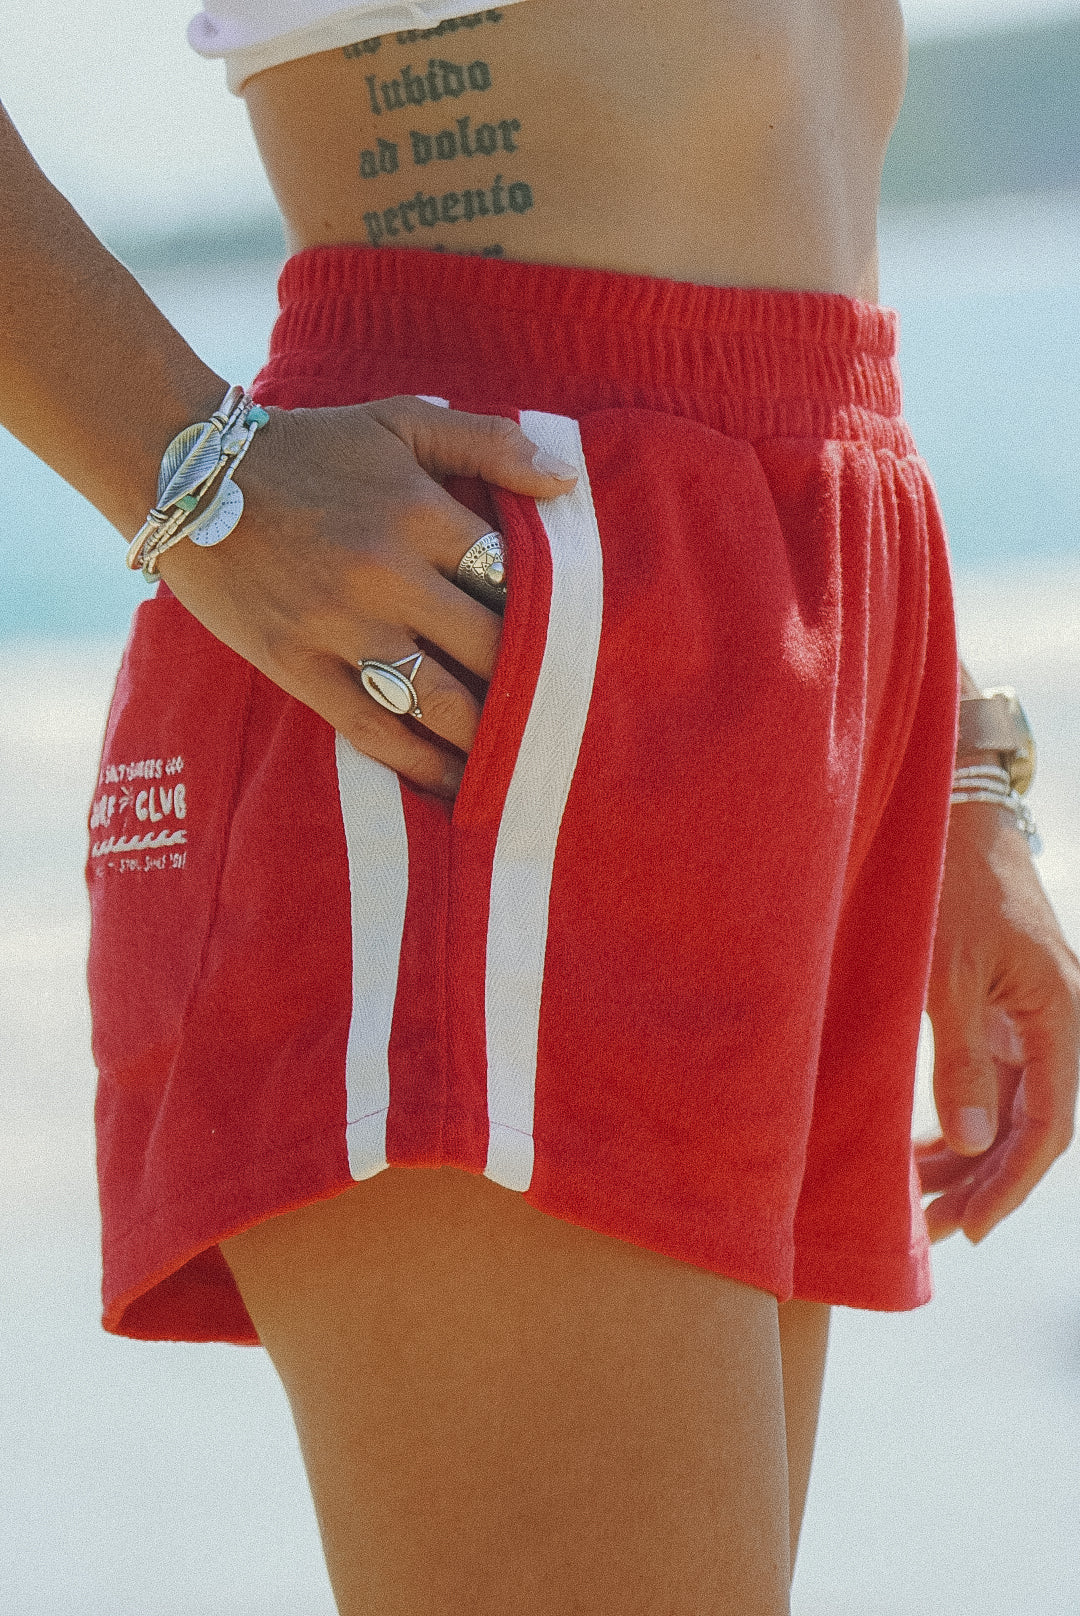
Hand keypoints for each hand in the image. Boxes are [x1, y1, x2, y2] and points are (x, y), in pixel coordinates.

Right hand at [154, 396, 575, 797]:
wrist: (190, 477)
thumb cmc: (309, 447)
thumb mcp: (400, 424)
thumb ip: (489, 444)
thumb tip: (567, 482)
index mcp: (419, 514)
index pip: (514, 579)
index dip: (551, 614)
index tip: (574, 642)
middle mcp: (387, 575)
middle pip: (490, 648)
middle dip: (532, 682)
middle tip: (564, 709)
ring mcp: (340, 628)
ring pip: (439, 701)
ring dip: (487, 735)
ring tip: (520, 757)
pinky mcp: (299, 668)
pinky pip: (373, 731)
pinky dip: (420, 765)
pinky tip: (454, 783)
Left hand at [919, 794, 1079, 1242]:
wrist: (952, 817)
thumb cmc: (950, 886)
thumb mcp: (948, 974)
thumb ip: (961, 1057)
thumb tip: (973, 1141)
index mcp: (1060, 1017)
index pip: (1046, 1128)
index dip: (1008, 1184)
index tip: (969, 1229)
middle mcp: (1056, 1023)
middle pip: (1029, 1127)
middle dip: (984, 1182)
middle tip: (933, 1230)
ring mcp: (1030, 1016)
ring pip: (1009, 1108)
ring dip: (970, 1156)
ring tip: (921, 1203)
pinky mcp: (1002, 1006)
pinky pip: (993, 1079)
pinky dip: (962, 1117)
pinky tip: (927, 1148)